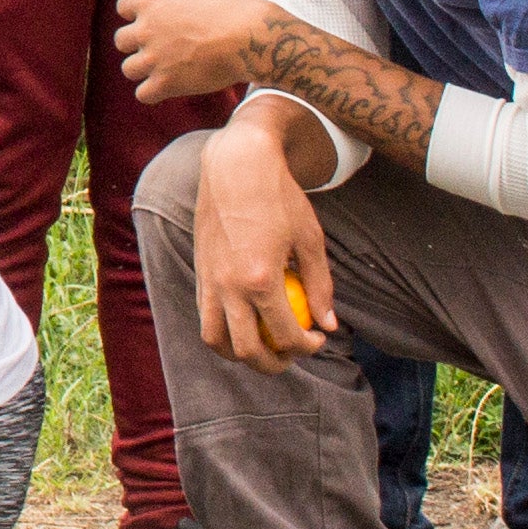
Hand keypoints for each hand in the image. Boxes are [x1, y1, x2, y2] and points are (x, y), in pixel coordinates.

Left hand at [112, 0, 269, 106]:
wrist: (254, 38)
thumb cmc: (237, 4)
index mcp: (152, 2)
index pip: (123, 6)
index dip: (135, 12)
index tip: (150, 17)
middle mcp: (146, 30)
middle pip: (121, 40)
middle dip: (136, 43)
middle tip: (157, 46)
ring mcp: (154, 59)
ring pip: (129, 69)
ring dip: (142, 69)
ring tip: (160, 69)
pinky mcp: (167, 84)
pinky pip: (143, 95)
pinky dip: (151, 93)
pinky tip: (165, 88)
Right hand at [190, 126, 335, 370]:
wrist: (235, 165)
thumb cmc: (280, 198)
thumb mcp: (311, 240)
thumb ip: (320, 286)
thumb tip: (328, 324)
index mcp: (260, 279)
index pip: (285, 336)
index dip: (307, 347)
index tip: (319, 338)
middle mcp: (228, 286)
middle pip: (246, 350)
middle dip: (273, 363)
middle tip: (292, 354)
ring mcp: (208, 280)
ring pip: (214, 339)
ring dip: (239, 354)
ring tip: (262, 347)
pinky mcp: (199, 270)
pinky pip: (204, 315)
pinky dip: (223, 329)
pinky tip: (244, 320)